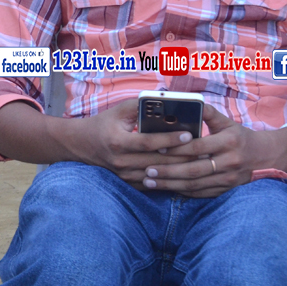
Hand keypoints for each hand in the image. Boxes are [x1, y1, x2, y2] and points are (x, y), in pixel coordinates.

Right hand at [79, 98, 196, 185]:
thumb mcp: (119, 110)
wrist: (82, 144)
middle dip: (182, 156)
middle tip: (204, 150)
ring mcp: (123, 175)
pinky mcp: (127, 183)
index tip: (189, 134)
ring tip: (199, 162)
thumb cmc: (105, 123)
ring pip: (157, 174)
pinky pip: (152, 183)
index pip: (148, 142)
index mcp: (118, 141)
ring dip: (179, 169)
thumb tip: (165, 102)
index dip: (169, 138)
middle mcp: (120, 161)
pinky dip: (168, 178)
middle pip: (157, 161)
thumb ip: (140, 105)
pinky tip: (185, 173)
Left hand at [141, 104, 273, 197]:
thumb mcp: (227, 122)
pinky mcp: (226, 190)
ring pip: (195, 185)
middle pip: (194, 170)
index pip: (198, 147)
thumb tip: (187, 101)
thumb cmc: (240, 136)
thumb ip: (208, 114)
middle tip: (147, 170)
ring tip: (150, 181)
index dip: (177, 148)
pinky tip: (167, 188)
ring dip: (171, 184)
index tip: (157, 147)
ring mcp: (228, 179)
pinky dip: (183, 191)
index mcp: (229, 142)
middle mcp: (229, 162)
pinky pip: (201, 193)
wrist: (266, 157)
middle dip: (168, 171)